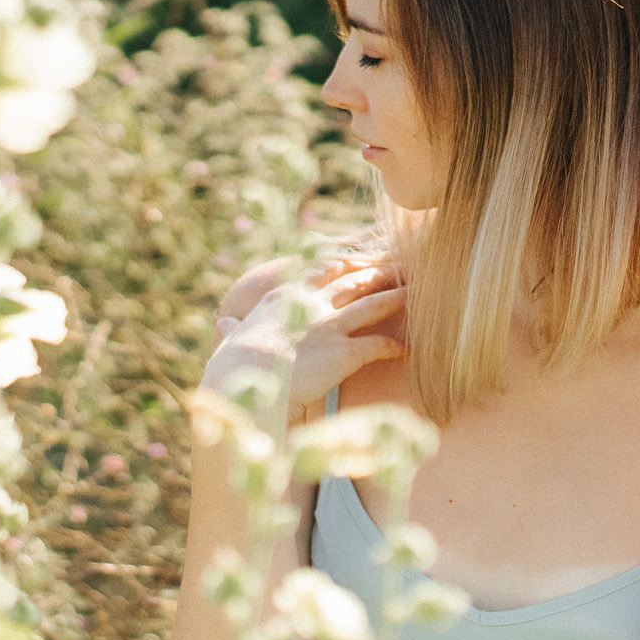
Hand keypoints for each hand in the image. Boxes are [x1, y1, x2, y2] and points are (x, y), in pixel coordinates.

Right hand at [204, 257, 405, 423]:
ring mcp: (331, 325)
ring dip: (397, 298)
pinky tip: (408, 347)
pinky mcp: (346, 352)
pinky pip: (379, 344)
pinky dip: (396, 345)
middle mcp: (311, 303)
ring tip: (415, 294)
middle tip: (399, 267)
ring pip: (374, 305)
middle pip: (354, 282)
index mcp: (285, 295)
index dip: (342, 265)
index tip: (357, 260)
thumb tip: (224, 325)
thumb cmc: (231, 365)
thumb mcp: (233, 338)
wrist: (243, 378)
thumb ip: (235, 329)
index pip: (321, 271)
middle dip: (378, 273)